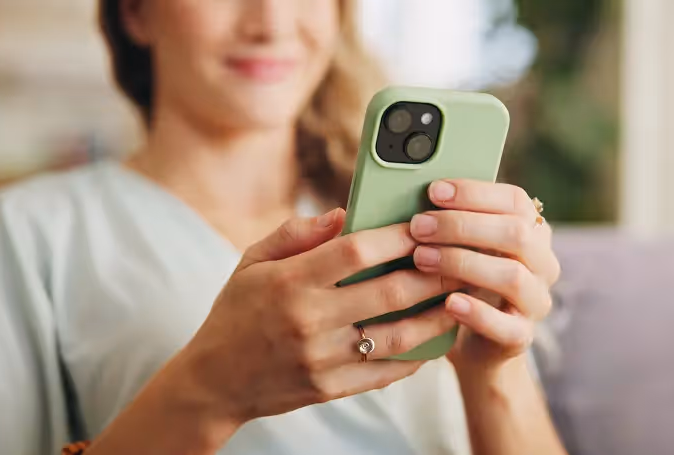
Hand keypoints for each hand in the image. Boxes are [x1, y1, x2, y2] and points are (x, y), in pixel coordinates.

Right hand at [174, 208, 462, 425]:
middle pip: (389, 292)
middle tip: (460, 259)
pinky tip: (434, 340)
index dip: (398, 236)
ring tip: (459, 300)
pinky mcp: (330, 389)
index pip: (356, 251)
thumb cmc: (236, 312)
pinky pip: (385, 372)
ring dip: (435, 318)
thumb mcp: (252, 262)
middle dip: (433, 273)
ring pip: (396, 336)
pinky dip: (415, 356)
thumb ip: (296, 233)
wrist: (214, 381)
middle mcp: (309, 320)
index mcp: (289, 282)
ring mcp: (321, 358)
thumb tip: (344, 213)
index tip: (426, 224)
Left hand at [409, 180, 559, 372]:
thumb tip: (419, 195)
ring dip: (463, 263)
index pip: (515, 201)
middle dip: (462, 226)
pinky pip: (506, 325)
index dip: (475, 193)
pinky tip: (449, 302)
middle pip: (516, 234)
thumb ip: (455, 222)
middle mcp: (543, 264)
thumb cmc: (463, 283)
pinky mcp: (522, 337)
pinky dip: (477, 312)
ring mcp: (536, 301)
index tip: (434, 191)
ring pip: (512, 276)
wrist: (476, 344)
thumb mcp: (464, 247)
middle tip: (419, 226)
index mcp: (533, 232)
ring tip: (421, 259)